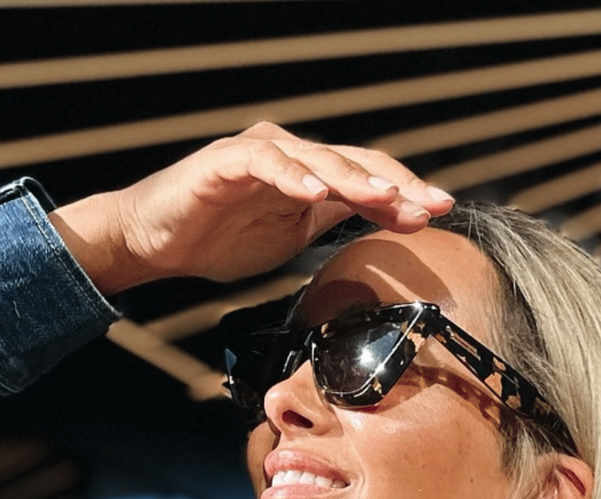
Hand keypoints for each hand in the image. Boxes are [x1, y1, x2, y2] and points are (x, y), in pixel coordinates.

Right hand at [50, 123, 453, 294]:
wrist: (158, 241)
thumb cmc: (222, 237)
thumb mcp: (293, 237)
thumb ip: (334, 224)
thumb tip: (384, 224)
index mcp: (312, 177)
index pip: (369, 180)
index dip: (406, 195)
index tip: (442, 213)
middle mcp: (292, 156)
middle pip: (355, 163)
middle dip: (397, 184)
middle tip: (432, 204)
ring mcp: (260, 155)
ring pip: (317, 159)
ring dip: (355, 178)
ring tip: (386, 197)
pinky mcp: (226, 162)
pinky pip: (266, 164)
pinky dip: (293, 176)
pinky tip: (316, 192)